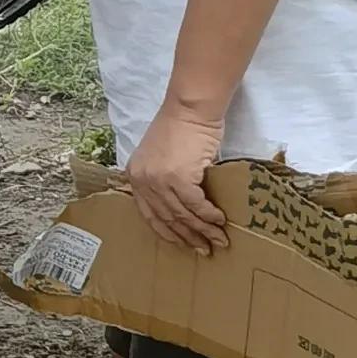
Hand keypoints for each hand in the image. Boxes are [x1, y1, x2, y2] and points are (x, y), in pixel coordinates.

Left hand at [126, 104, 227, 253]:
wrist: (190, 107)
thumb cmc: (181, 127)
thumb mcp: (161, 156)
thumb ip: (164, 179)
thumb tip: (182, 206)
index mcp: (136, 177)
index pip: (149, 215)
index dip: (169, 233)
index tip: (183, 244)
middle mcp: (143, 181)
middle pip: (167, 219)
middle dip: (189, 238)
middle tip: (205, 249)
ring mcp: (159, 181)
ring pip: (183, 215)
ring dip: (203, 231)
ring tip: (219, 241)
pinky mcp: (178, 178)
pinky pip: (196, 205)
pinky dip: (209, 216)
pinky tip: (220, 221)